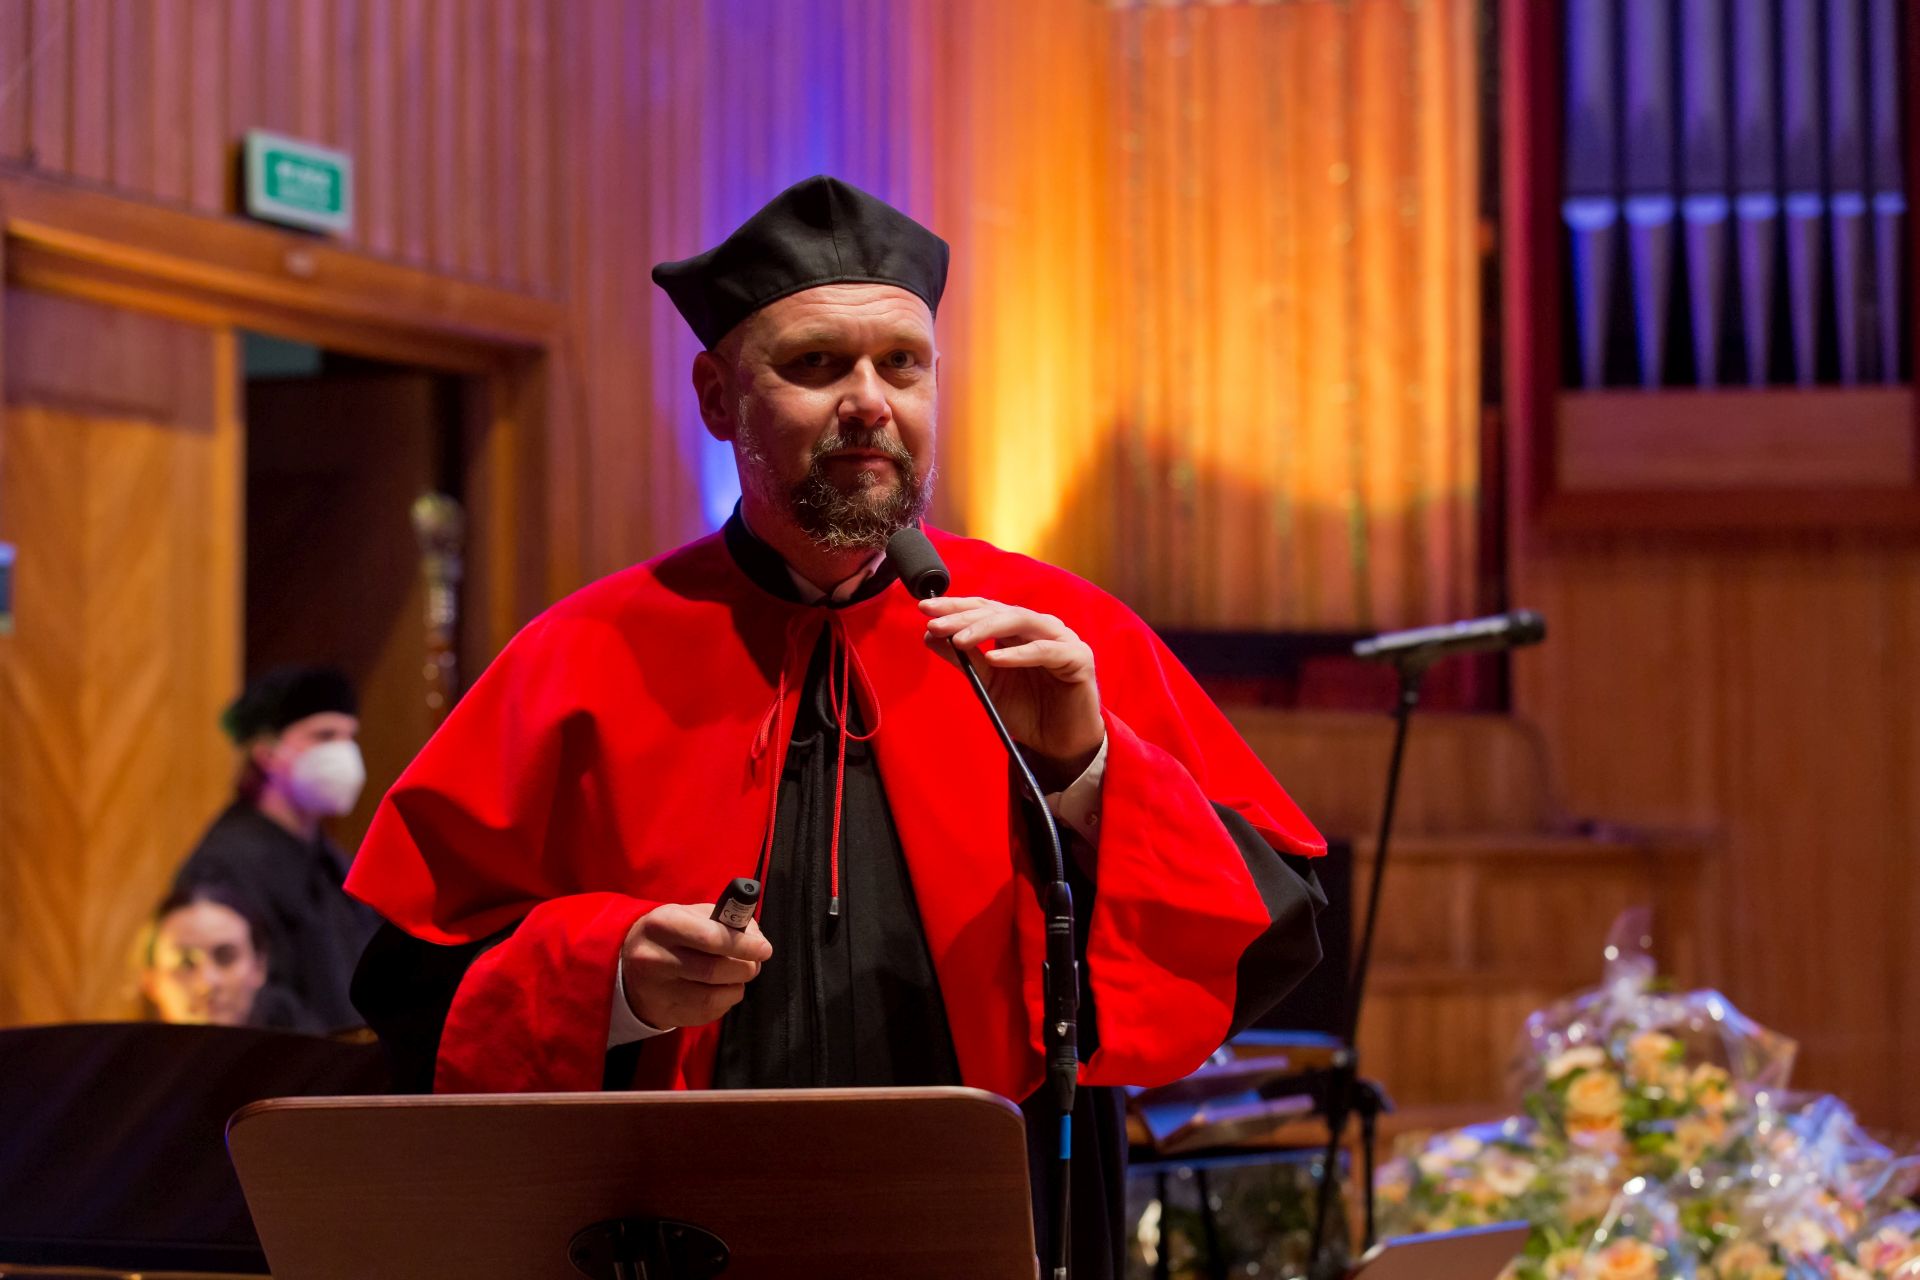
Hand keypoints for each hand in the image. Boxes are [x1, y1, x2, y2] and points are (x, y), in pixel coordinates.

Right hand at [620, 903, 771, 1029]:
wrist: (627, 967)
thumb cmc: (670, 935)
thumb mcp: (689, 914)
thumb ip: (725, 920)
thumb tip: (756, 939)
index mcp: (663, 924)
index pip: (710, 937)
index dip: (743, 944)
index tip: (764, 949)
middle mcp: (656, 958)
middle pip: (715, 970)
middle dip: (745, 967)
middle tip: (754, 962)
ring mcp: (658, 990)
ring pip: (714, 996)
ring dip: (737, 986)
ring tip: (738, 975)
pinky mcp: (664, 1014)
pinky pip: (708, 1012)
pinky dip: (725, 1001)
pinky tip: (721, 989)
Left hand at [919, 596, 1103, 785]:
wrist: (1060, 743)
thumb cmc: (1028, 710)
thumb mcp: (987, 683)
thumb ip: (965, 658)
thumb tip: (931, 635)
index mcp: (1019, 629)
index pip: (984, 608)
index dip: (956, 606)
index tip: (925, 608)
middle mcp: (1039, 627)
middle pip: (999, 611)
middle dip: (964, 616)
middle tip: (935, 623)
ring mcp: (1061, 639)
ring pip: (1021, 622)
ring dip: (987, 628)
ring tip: (959, 640)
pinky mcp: (1078, 658)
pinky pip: (1045, 651)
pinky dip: (1019, 654)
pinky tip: (995, 659)